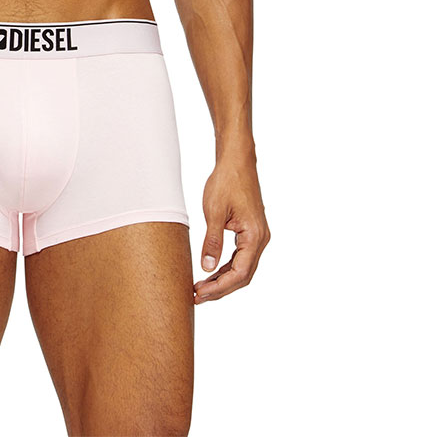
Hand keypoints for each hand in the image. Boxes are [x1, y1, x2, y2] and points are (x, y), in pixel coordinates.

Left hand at [194, 155, 269, 303]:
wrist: (237, 161)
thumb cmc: (226, 182)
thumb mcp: (214, 212)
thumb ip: (212, 241)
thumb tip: (207, 268)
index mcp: (255, 236)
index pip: (239, 273)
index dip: (219, 288)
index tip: (200, 294)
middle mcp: (261, 239)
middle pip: (243, 275)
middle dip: (220, 289)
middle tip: (196, 297)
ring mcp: (257, 236)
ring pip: (242, 268)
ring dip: (223, 280)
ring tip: (200, 288)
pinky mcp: (250, 232)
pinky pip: (241, 257)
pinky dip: (226, 267)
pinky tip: (211, 272)